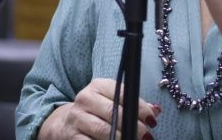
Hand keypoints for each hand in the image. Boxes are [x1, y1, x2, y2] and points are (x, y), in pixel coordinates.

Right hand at [38, 78, 160, 139]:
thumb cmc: (96, 111)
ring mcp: (77, 118)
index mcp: (98, 86)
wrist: (65, 123)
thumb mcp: (112, 101)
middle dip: (133, 125)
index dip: (140, 107)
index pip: (123, 93)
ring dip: (121, 137)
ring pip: (103, 130)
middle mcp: (85, 99)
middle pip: (114, 112)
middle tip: (145, 135)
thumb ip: (133, 104)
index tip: (152, 119)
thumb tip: (156, 109)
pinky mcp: (72, 136)